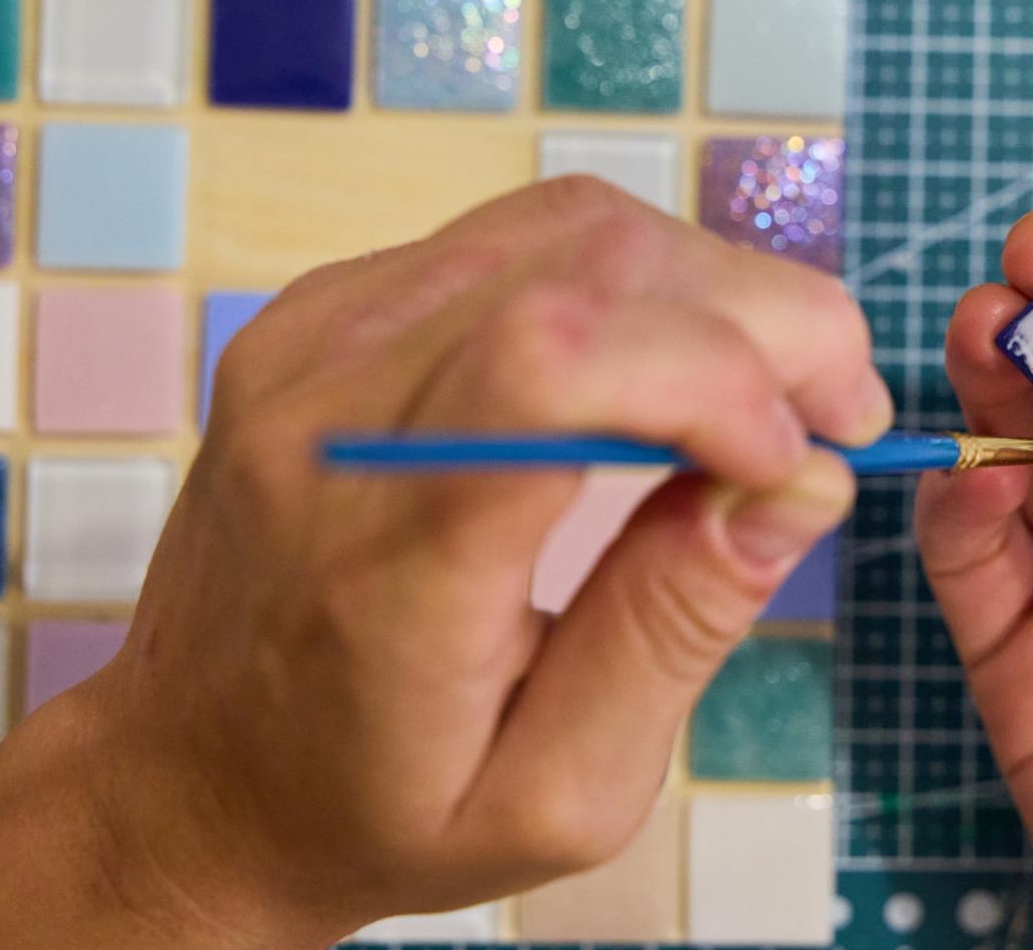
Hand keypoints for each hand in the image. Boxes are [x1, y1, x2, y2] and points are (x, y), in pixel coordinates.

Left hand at [115, 178, 892, 940]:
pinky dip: (628, 284)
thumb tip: (799, 481)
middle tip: (841, 407)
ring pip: (564, 226)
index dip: (713, 372)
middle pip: (582, 266)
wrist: (191, 778)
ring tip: (771, 388)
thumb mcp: (556, 795)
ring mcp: (312, 342)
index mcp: (380, 558)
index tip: (805, 453)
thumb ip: (674, 630)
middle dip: (757, 314)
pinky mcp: (321, 313)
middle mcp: (327, 417)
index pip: (550, 365)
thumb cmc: (373, 806)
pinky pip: (512, 239)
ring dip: (706, 286)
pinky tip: (666, 369)